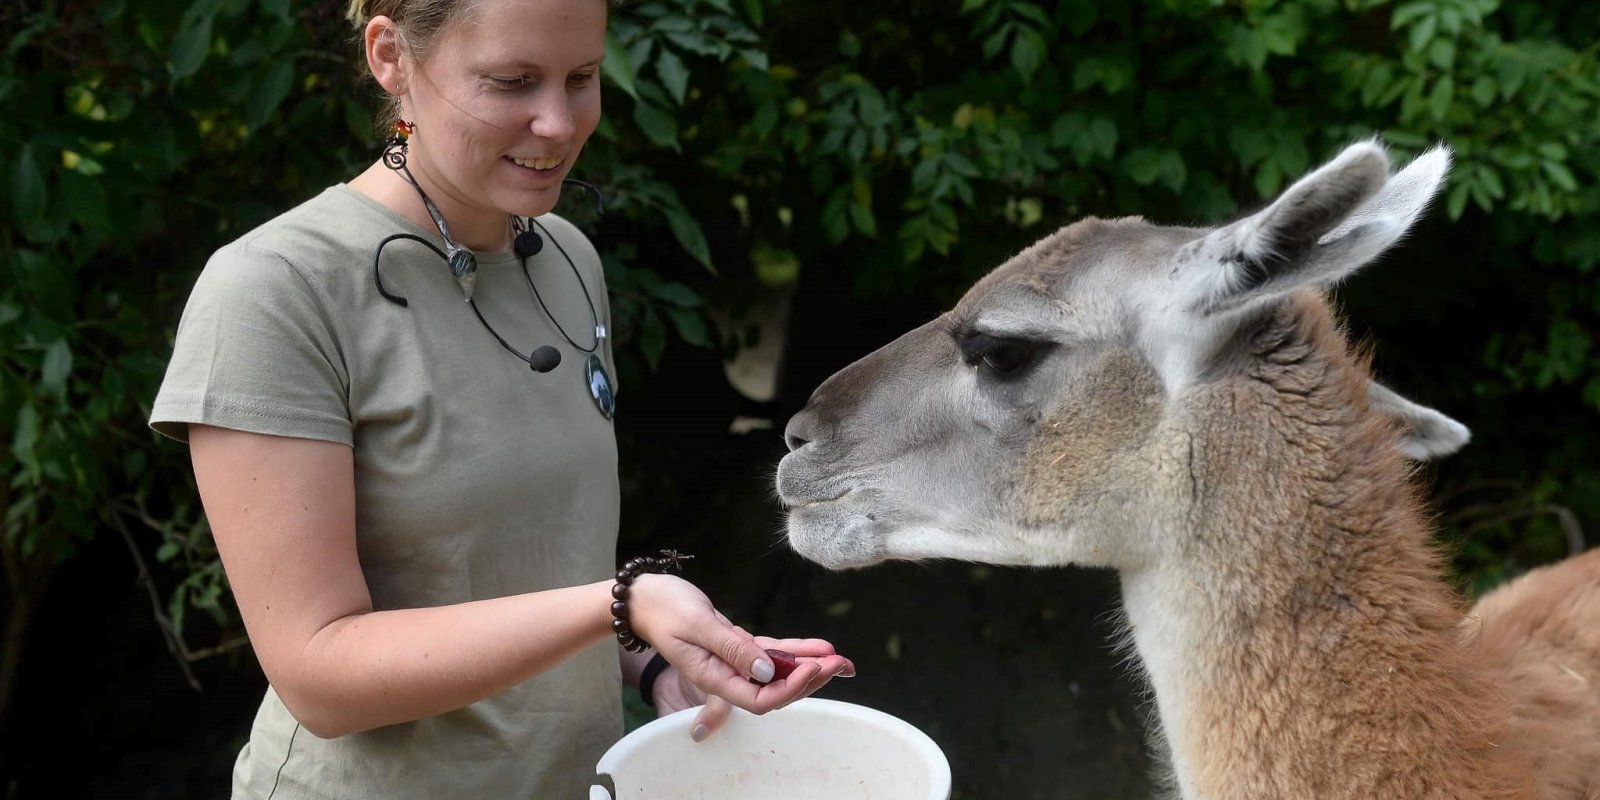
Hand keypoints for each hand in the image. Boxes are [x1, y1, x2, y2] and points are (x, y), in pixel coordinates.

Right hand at [628, 575, 854, 739]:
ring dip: (810, 666)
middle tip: (841, 663)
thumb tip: (768, 670)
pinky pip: (772, 652)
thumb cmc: (665, 608)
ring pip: (778, 672)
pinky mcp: (737, 645)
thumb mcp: (698, 624)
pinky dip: (796, 650)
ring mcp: (733, 661)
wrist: (645, 598)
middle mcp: (726, 675)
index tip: (813, 667)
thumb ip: (732, 649)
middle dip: (810, 679)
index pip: (759, 699)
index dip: (789, 688)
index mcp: (714, 676)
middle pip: (775, 690)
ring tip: (842, 660)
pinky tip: (820, 646)